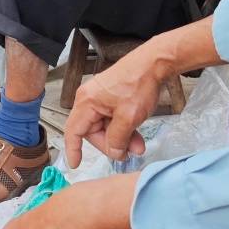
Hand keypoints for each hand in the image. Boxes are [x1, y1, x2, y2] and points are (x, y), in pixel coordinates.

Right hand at [63, 40, 167, 167]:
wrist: (154, 63)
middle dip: (111, 144)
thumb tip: (114, 153)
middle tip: (129, 153)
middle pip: (92, 131)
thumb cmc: (139, 84)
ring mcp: (100, 97)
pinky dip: (123, 128)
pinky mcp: (111, 96)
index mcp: (87, 102)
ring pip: (105, 126)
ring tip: (139, 145)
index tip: (76, 164)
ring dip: (121, 137)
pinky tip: (136, 133)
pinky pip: (112, 118)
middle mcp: (89, 98)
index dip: (73, 149)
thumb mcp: (129, 117)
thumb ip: (118, 138)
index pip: (74, 131)